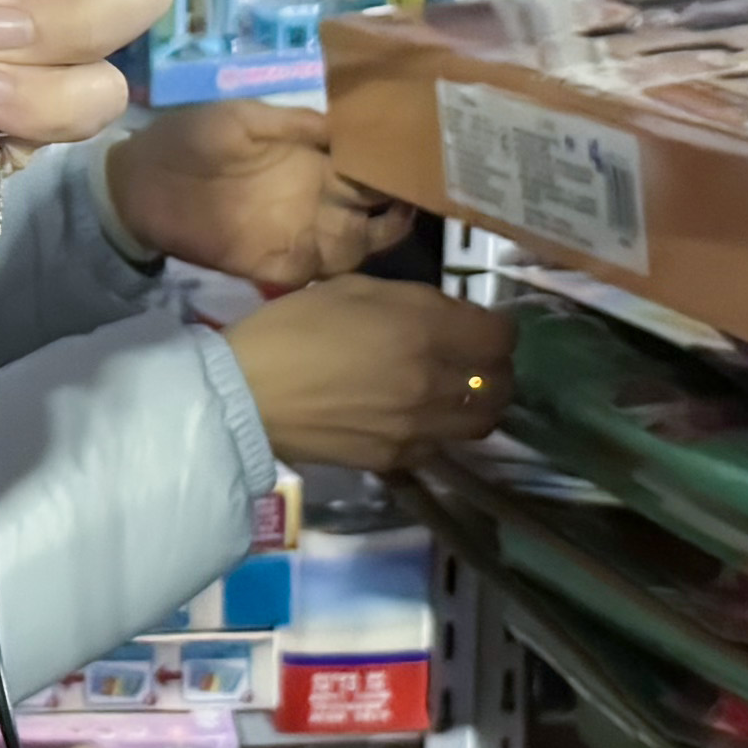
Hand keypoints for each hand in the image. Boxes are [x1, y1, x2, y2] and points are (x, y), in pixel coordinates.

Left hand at [107, 99, 416, 295]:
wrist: (139, 181)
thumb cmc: (191, 138)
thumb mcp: (246, 117)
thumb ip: (298, 123)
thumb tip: (351, 124)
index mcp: (313, 163)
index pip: (368, 171)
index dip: (395, 170)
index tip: (424, 165)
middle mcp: (314, 202)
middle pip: (372, 214)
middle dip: (399, 210)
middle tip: (422, 202)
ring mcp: (297, 235)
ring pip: (355, 247)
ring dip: (378, 241)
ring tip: (399, 227)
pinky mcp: (274, 265)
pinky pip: (317, 275)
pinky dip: (340, 272)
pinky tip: (360, 262)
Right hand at [225, 284, 512, 473]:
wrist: (245, 394)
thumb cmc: (292, 327)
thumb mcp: (354, 288)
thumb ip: (413, 301)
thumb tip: (447, 318)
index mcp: (425, 330)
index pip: (502, 336)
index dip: (497, 327)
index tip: (479, 324)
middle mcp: (433, 382)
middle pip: (502, 384)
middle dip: (497, 368)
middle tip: (475, 359)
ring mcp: (417, 428)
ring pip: (481, 422)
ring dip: (477, 404)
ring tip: (456, 393)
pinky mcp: (395, 459)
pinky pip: (441, 446)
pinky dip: (441, 431)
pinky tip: (416, 418)